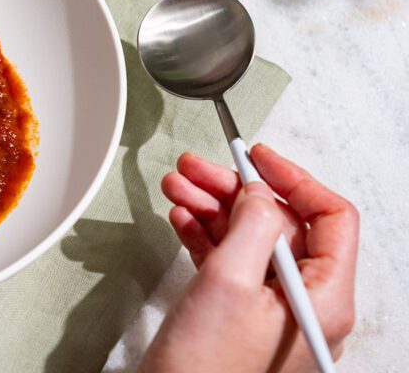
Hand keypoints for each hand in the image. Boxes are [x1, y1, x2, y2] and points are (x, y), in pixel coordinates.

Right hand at [139, 144, 357, 372]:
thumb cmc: (204, 372)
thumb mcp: (228, 283)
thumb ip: (251, 227)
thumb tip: (262, 194)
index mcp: (324, 300)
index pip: (331, 219)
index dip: (294, 180)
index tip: (257, 157)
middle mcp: (306, 306)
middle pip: (282, 226)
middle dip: (237, 192)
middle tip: (197, 169)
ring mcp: (272, 313)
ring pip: (250, 242)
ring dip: (214, 210)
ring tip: (178, 188)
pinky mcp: (240, 319)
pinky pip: (231, 265)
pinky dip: (206, 237)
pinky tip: (183, 219)